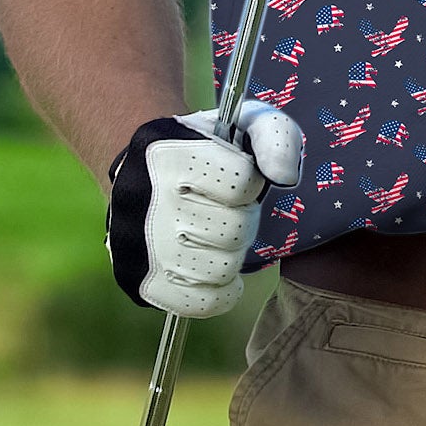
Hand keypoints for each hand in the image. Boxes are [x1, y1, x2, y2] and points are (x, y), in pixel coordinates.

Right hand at [104, 100, 303, 317]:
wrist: (142, 170)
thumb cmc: (206, 147)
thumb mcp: (244, 122)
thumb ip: (277, 137)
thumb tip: (285, 177)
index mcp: (170, 155)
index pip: (242, 183)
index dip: (250, 181)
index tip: (237, 177)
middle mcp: (147, 203)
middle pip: (234, 230)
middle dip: (243, 218)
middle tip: (228, 209)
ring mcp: (139, 249)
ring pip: (221, 269)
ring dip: (231, 253)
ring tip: (217, 235)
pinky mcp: (140, 283)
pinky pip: (202, 304)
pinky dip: (220, 291)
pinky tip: (215, 266)